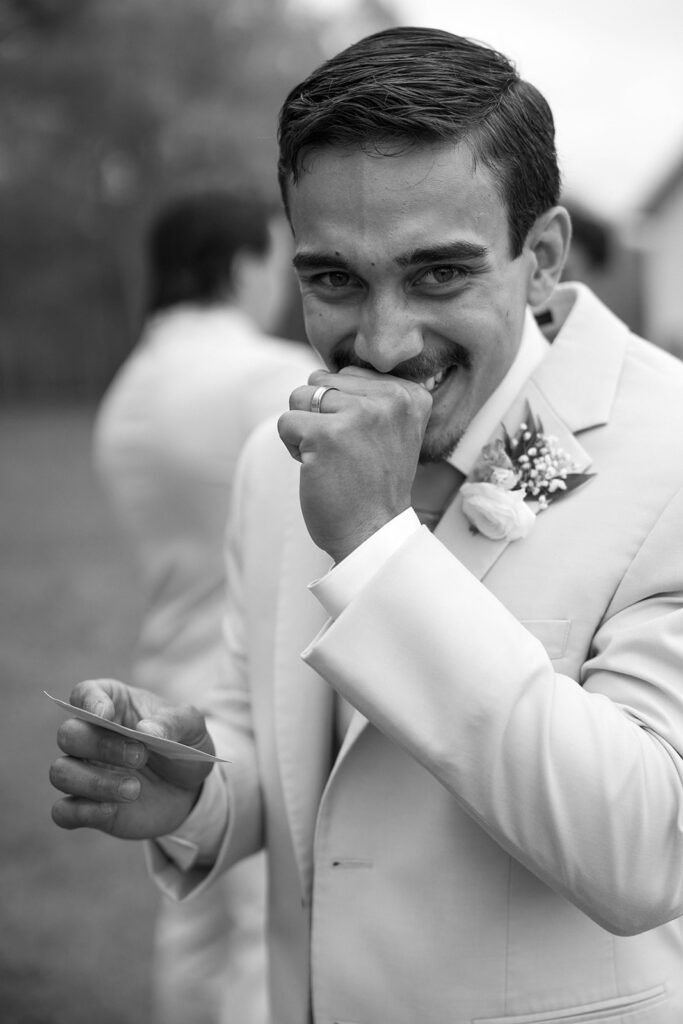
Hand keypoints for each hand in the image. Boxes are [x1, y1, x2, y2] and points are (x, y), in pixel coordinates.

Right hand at [50, 678, 214, 838]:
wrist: (190, 790)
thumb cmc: (184, 746)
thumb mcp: (192, 728)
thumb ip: (174, 722)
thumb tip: (145, 730)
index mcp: (112, 704)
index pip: (84, 694)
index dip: (89, 702)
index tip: (106, 714)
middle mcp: (90, 736)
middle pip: (69, 734)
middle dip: (100, 745)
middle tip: (140, 756)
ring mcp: (84, 771)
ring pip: (61, 772)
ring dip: (94, 782)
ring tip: (134, 789)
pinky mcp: (85, 807)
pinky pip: (64, 811)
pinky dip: (82, 812)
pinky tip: (111, 809)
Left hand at [278, 366, 431, 561]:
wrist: (372, 534)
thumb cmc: (373, 485)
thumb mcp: (390, 430)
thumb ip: (369, 395)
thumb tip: (326, 370)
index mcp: (410, 394)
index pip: (347, 373)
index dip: (342, 408)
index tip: (364, 443)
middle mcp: (391, 399)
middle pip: (321, 380)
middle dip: (320, 415)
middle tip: (345, 453)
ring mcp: (360, 414)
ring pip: (301, 396)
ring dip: (305, 429)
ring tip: (331, 458)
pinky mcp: (328, 434)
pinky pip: (286, 422)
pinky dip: (292, 447)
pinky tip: (317, 468)